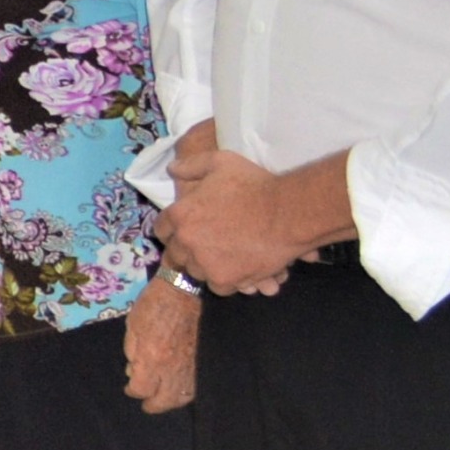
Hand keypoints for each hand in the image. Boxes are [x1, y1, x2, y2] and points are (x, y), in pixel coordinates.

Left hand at [123, 282, 200, 411]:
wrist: (183, 292)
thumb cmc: (153, 305)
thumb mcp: (132, 326)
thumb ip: (131, 352)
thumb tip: (133, 373)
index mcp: (152, 357)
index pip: (142, 389)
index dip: (133, 391)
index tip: (129, 387)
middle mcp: (172, 367)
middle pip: (163, 400)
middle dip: (152, 405)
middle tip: (146, 404)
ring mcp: (190, 366)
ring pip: (181, 397)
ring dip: (169, 403)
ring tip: (161, 400)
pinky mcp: (201, 363)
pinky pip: (194, 388)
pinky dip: (184, 395)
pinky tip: (177, 392)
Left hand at [155, 146, 323, 295]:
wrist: (288, 214)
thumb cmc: (255, 185)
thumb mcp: (219, 162)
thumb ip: (191, 166)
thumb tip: (172, 170)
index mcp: (180, 215)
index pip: (161, 229)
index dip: (172, 230)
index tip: (183, 230)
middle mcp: (186, 242)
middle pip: (176, 255)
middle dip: (187, 251)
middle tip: (206, 247)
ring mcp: (204, 264)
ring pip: (196, 272)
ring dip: (206, 266)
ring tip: (224, 257)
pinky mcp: (225, 281)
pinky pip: (217, 287)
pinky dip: (226, 280)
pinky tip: (237, 268)